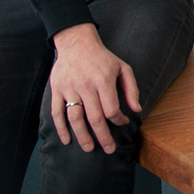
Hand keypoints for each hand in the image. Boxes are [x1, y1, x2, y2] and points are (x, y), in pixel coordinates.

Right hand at [49, 23, 140, 153]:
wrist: (77, 43)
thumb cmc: (103, 58)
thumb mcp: (123, 68)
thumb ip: (131, 89)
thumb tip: (137, 109)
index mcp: (103, 80)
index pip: (111, 109)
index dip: (118, 120)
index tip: (122, 123)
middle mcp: (86, 85)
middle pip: (94, 118)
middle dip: (103, 137)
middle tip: (109, 150)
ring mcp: (69, 88)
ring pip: (75, 118)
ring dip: (82, 136)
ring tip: (89, 148)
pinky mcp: (57, 89)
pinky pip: (57, 112)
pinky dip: (61, 128)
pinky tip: (67, 140)